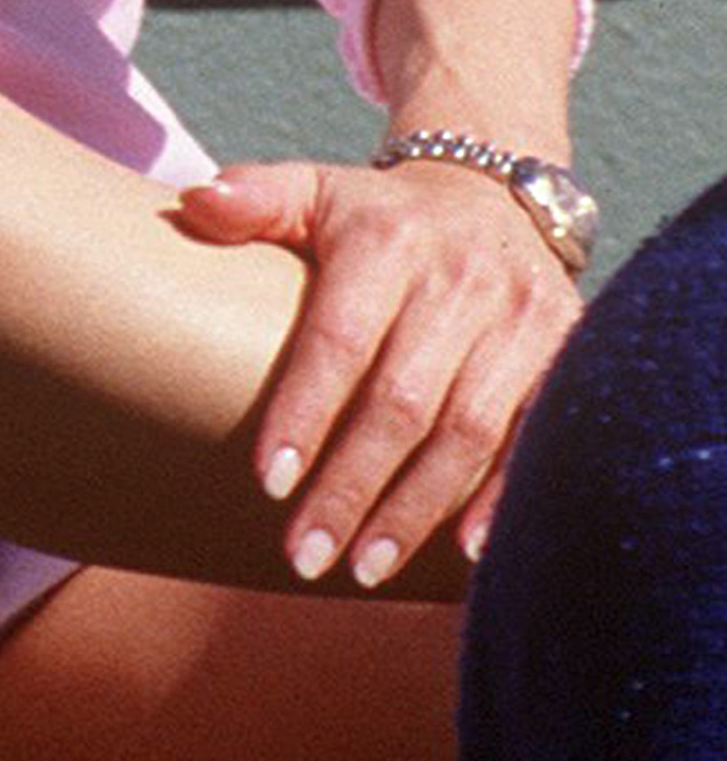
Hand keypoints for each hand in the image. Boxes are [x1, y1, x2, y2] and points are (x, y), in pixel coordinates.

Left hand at [174, 151, 583, 582]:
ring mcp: (523, 320)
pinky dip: (501, 498)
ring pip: (470, 432)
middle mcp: (464, 281)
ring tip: (362, 568)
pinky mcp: (565, 352)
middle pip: (404, 403)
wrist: (493, 197)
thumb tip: (195, 204)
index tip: (267, 482)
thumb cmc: (377, 218)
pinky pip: (538, 435)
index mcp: (389, 242)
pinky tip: (462, 554)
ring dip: (415, 509)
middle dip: (352, 487)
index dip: (305, 413)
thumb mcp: (315, 191)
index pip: (341, 339)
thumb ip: (255, 198)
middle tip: (305, 555)